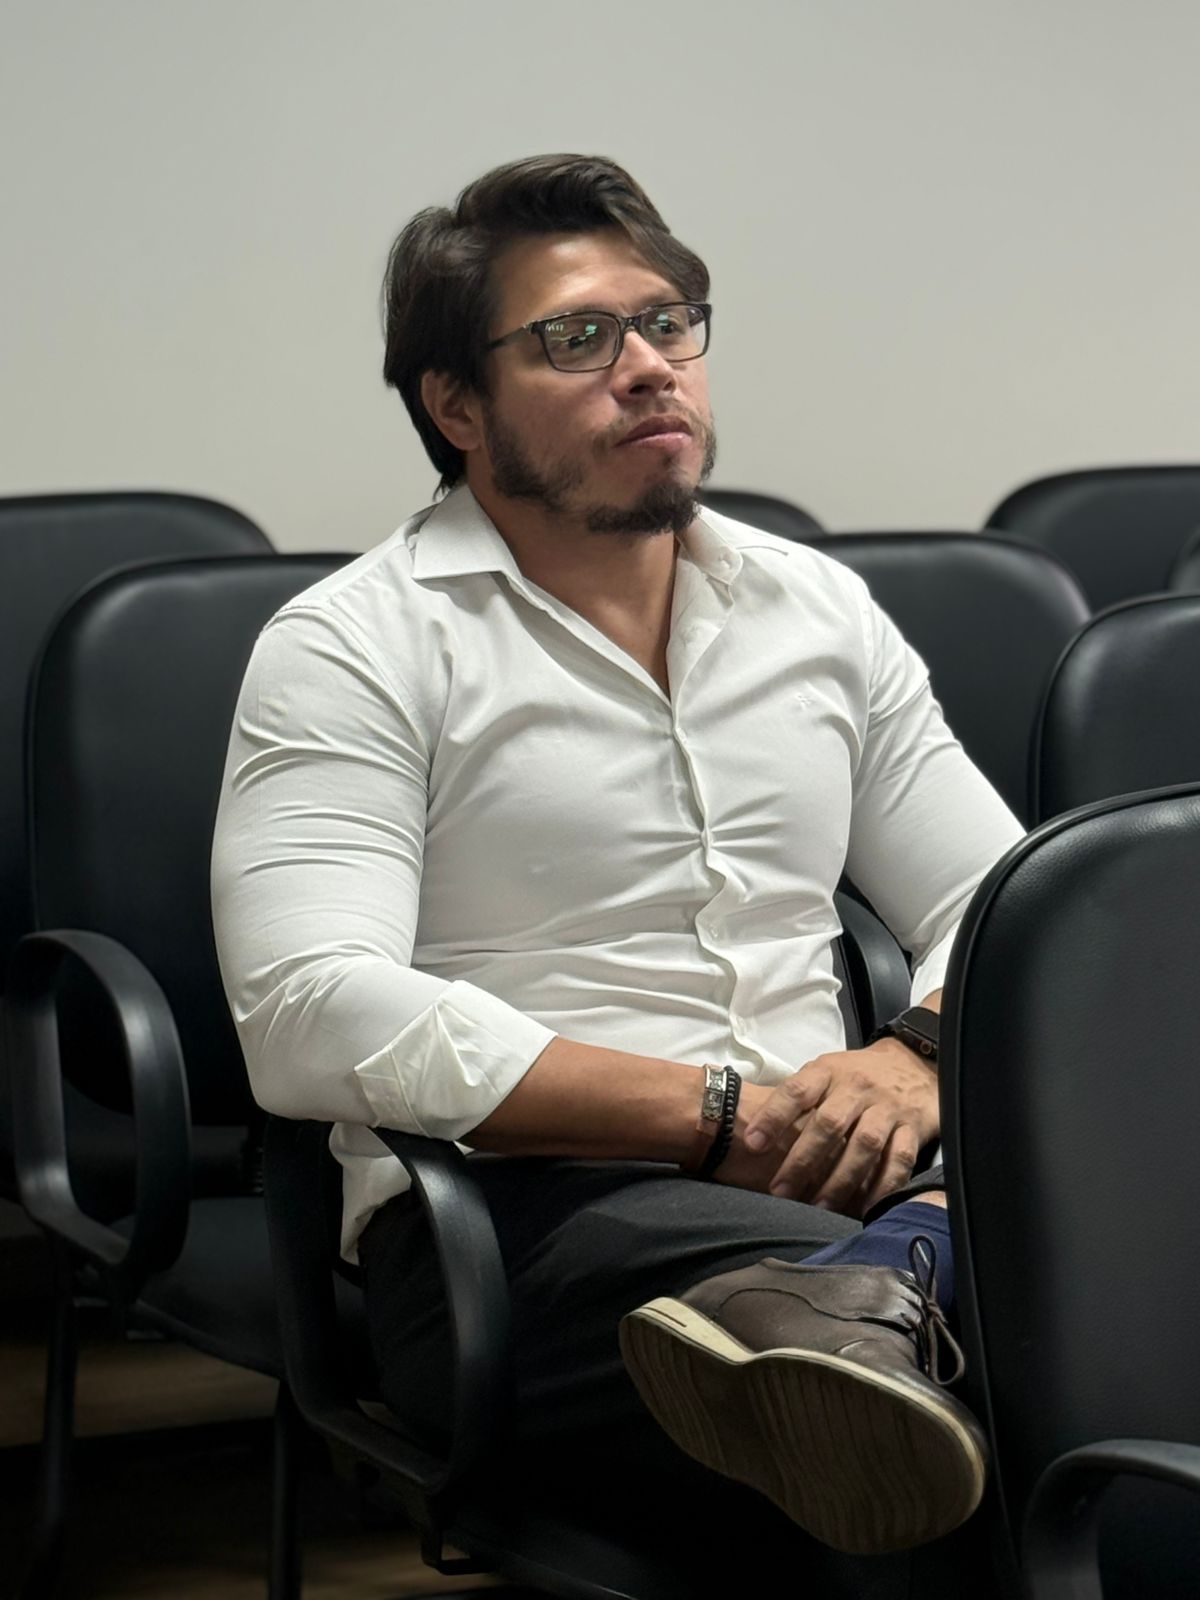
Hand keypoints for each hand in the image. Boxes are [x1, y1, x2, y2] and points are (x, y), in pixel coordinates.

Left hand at [739, 1040, 938, 1216]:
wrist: (914, 1063)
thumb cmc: (857, 1074)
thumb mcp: (826, 1072)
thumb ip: (798, 1097)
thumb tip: (754, 1130)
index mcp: (829, 1071)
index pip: (797, 1091)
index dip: (773, 1116)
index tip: (753, 1144)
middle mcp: (858, 1087)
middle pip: (829, 1124)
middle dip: (802, 1160)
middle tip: (781, 1191)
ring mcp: (887, 1107)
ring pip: (863, 1145)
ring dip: (840, 1179)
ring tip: (819, 1207)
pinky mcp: (913, 1127)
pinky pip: (899, 1159)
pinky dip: (883, 1186)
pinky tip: (866, 1208)